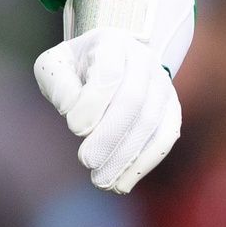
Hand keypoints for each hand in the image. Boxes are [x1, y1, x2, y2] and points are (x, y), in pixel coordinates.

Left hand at [34, 27, 181, 193]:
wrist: (110, 59)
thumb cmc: (74, 66)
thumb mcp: (54, 65)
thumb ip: (59, 85)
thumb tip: (76, 116)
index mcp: (113, 44)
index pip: (109, 73)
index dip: (93, 103)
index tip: (74, 128)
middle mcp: (144, 62)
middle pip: (133, 102)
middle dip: (110, 136)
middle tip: (87, 161)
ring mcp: (162, 85)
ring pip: (151, 124)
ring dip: (127, 157)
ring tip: (102, 181)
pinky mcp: (171, 108)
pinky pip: (165, 137)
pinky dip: (145, 162)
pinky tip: (123, 182)